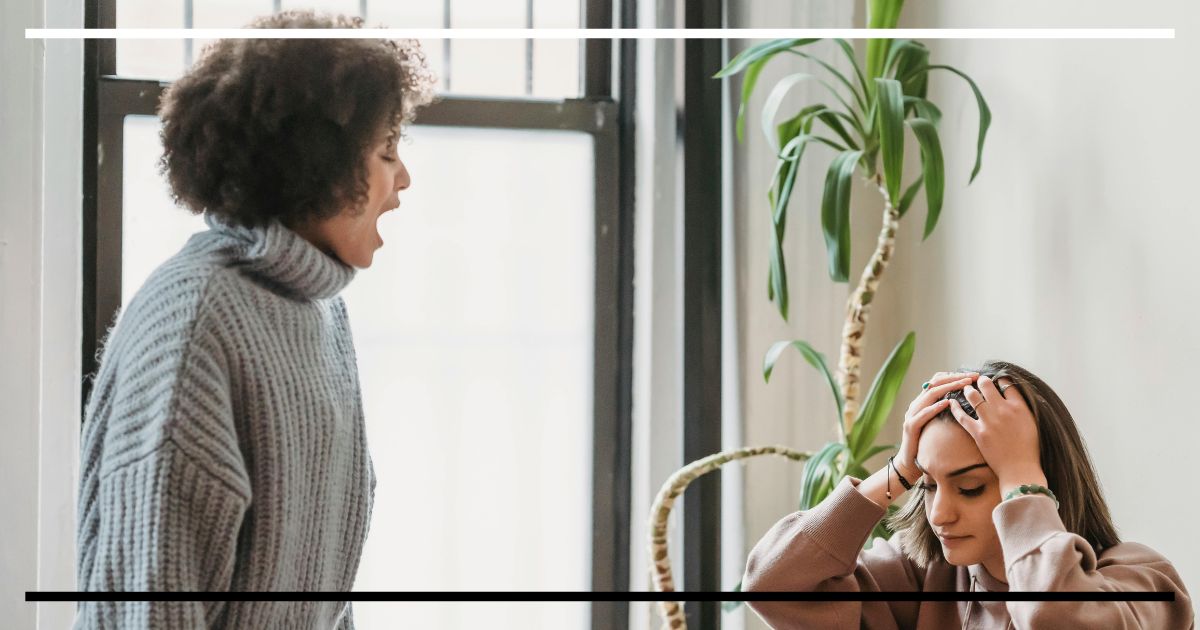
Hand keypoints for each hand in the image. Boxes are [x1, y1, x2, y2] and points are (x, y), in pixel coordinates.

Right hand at [894, 371, 978, 482]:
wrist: (910, 463)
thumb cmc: (928, 443)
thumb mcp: (940, 423)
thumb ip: (949, 411)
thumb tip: (971, 402)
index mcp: (924, 402)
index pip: (938, 380)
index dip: (955, 375)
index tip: (973, 376)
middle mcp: (916, 404)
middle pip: (935, 383)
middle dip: (955, 378)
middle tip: (972, 377)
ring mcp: (912, 414)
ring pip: (930, 394)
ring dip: (948, 388)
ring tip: (964, 385)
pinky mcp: (910, 427)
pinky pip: (923, 414)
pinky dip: (935, 407)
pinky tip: (947, 404)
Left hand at [948, 374, 1044, 492]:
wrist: (1020, 469)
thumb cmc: (1029, 449)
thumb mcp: (1032, 424)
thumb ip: (1022, 409)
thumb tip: (1014, 398)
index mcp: (1019, 407)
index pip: (1007, 384)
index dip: (1000, 380)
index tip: (996, 380)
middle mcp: (1003, 410)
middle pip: (987, 385)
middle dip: (981, 381)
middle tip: (977, 381)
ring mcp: (989, 421)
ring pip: (973, 396)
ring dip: (968, 390)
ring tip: (966, 388)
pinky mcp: (978, 432)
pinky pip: (962, 416)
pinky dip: (955, 407)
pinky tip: (951, 402)